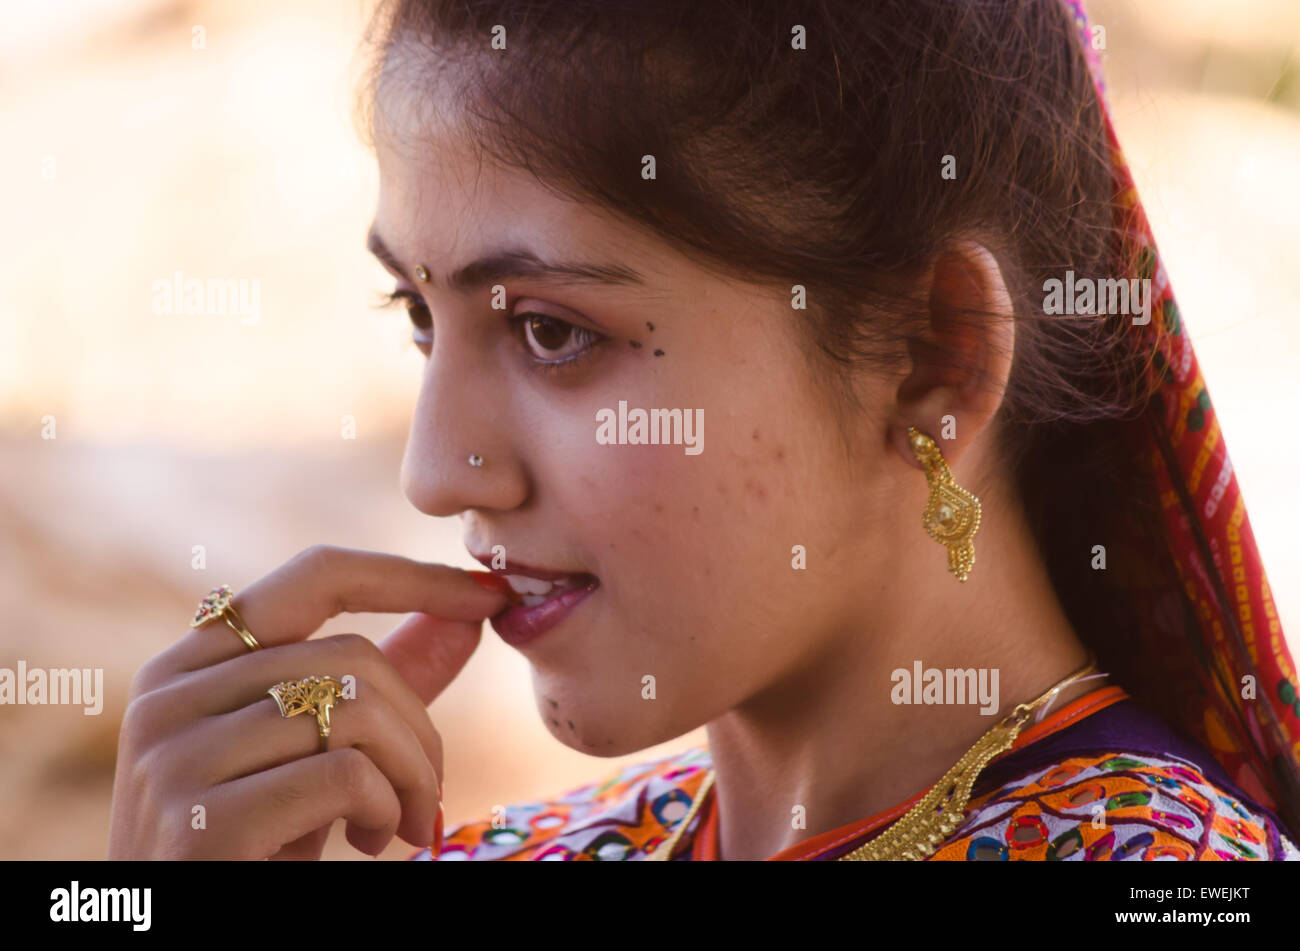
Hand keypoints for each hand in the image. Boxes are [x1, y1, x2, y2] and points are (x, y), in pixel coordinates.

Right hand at [107, 545, 508, 859]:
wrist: (183, 936)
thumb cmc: (255, 844)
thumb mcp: (318, 754)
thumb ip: (382, 683)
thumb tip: (468, 612)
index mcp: (192, 662)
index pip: (316, 576)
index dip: (409, 577)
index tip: (486, 594)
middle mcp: (170, 696)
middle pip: (350, 656)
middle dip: (420, 726)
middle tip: (428, 792)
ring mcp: (173, 757)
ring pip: (354, 712)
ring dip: (410, 775)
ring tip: (404, 822)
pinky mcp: (200, 822)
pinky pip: (343, 775)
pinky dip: (385, 807)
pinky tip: (372, 840)